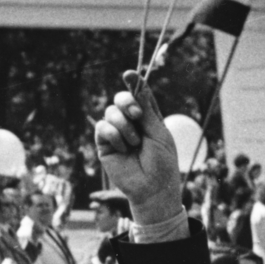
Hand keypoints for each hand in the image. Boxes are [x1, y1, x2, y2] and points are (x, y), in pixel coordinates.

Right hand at [94, 70, 183, 224]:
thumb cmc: (162, 163)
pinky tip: (123, 148)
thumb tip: (136, 80)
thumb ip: (146, 107)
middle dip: (128, 102)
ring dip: (124, 125)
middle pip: (121, 99)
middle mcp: (131, 123)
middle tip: (138, 115)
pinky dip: (113, 134)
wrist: (153, 188)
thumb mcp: (158, 131)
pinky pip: (102, 128)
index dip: (133, 83)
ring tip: (135, 143)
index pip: (138, 95)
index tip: (128, 74)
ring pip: (110, 112)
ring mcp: (116, 134)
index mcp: (147, 118)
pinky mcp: (104, 145)